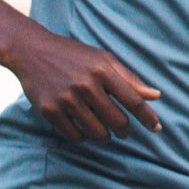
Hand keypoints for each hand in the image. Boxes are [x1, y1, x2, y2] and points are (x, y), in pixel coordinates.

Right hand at [0, 24, 161, 141]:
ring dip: (107, 137)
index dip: (148, 117)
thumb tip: (156, 96)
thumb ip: (130, 79)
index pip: (133, 101)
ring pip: (97, 132)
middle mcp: (85, 85)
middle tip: (125, 131)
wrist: (31, 51)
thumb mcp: (104, 59)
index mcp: (103, 70)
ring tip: (108, 133)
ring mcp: (66, 99)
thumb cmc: (74, 55)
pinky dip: (85, 137)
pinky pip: (75, 135)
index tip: (156, 128)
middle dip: (125, 130)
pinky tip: (87, 131)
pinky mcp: (49, 110)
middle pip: (117, 120)